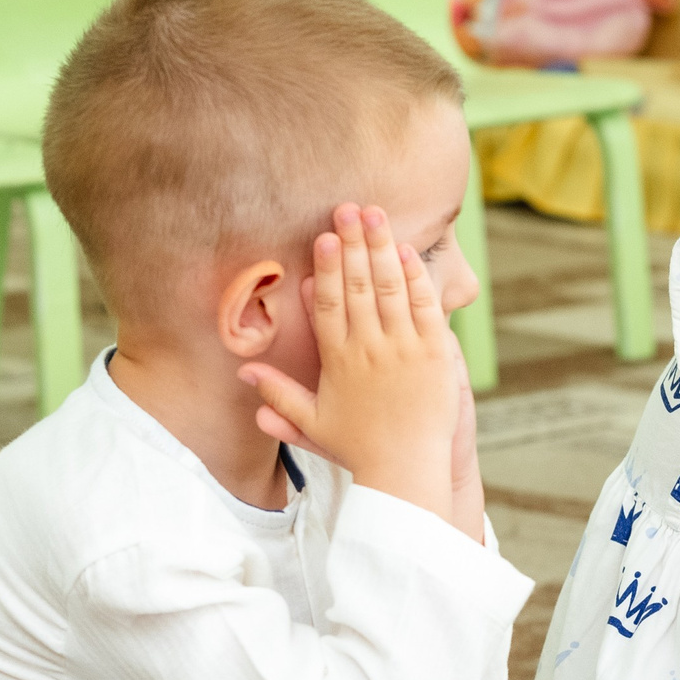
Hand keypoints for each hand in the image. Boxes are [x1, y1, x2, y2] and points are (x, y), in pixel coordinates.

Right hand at [241, 204, 459, 518]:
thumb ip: (278, 396)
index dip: (325, 269)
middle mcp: (370, 349)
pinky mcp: (436, 354)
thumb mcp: (312, 424)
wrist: (405, 471)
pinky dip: (416, 278)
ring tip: (375, 215)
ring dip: (382, 248)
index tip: (322, 239)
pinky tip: (407, 252)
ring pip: (391, 288)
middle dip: (352, 244)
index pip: (328, 305)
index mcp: (339, 361)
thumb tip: (244, 374)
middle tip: (346, 208)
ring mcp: (405, 349)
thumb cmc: (360, 450)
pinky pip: (426, 307)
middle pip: (357, 286)